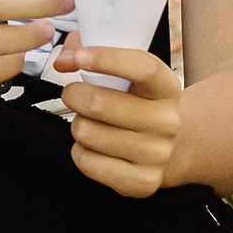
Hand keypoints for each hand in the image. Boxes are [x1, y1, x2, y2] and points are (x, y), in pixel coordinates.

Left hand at [54, 41, 181, 196]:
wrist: (169, 146)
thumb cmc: (134, 100)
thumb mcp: (124, 71)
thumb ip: (88, 51)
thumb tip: (63, 61)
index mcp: (167, 87)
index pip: (144, 68)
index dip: (108, 59)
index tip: (80, 58)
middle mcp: (167, 122)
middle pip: (100, 104)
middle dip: (74, 95)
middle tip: (74, 94)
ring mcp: (157, 155)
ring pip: (87, 133)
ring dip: (77, 124)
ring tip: (90, 122)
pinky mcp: (142, 182)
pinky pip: (87, 162)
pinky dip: (80, 151)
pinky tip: (94, 146)